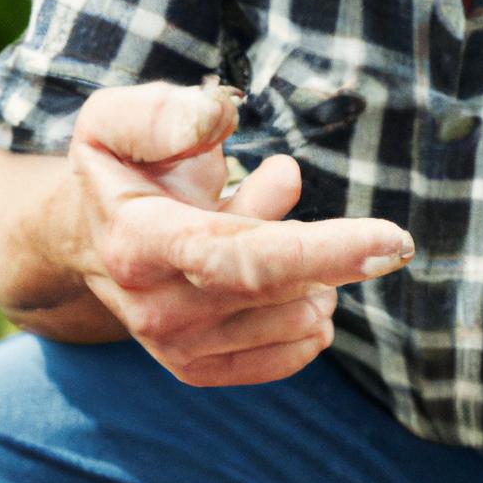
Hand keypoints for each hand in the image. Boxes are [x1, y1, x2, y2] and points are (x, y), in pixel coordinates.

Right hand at [65, 79, 413, 384]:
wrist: (88, 242)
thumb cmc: (121, 171)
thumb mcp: (114, 119)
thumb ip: (162, 112)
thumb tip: (222, 117)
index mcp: (138, 244)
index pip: (241, 257)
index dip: (323, 249)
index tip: (394, 239)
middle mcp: (155, 310)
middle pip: (281, 293)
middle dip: (341, 260)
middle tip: (368, 234)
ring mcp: (177, 349)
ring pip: (298, 322)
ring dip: (313, 277)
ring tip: (271, 239)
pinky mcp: (199, 371)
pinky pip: (294, 354)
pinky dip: (308, 313)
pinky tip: (284, 283)